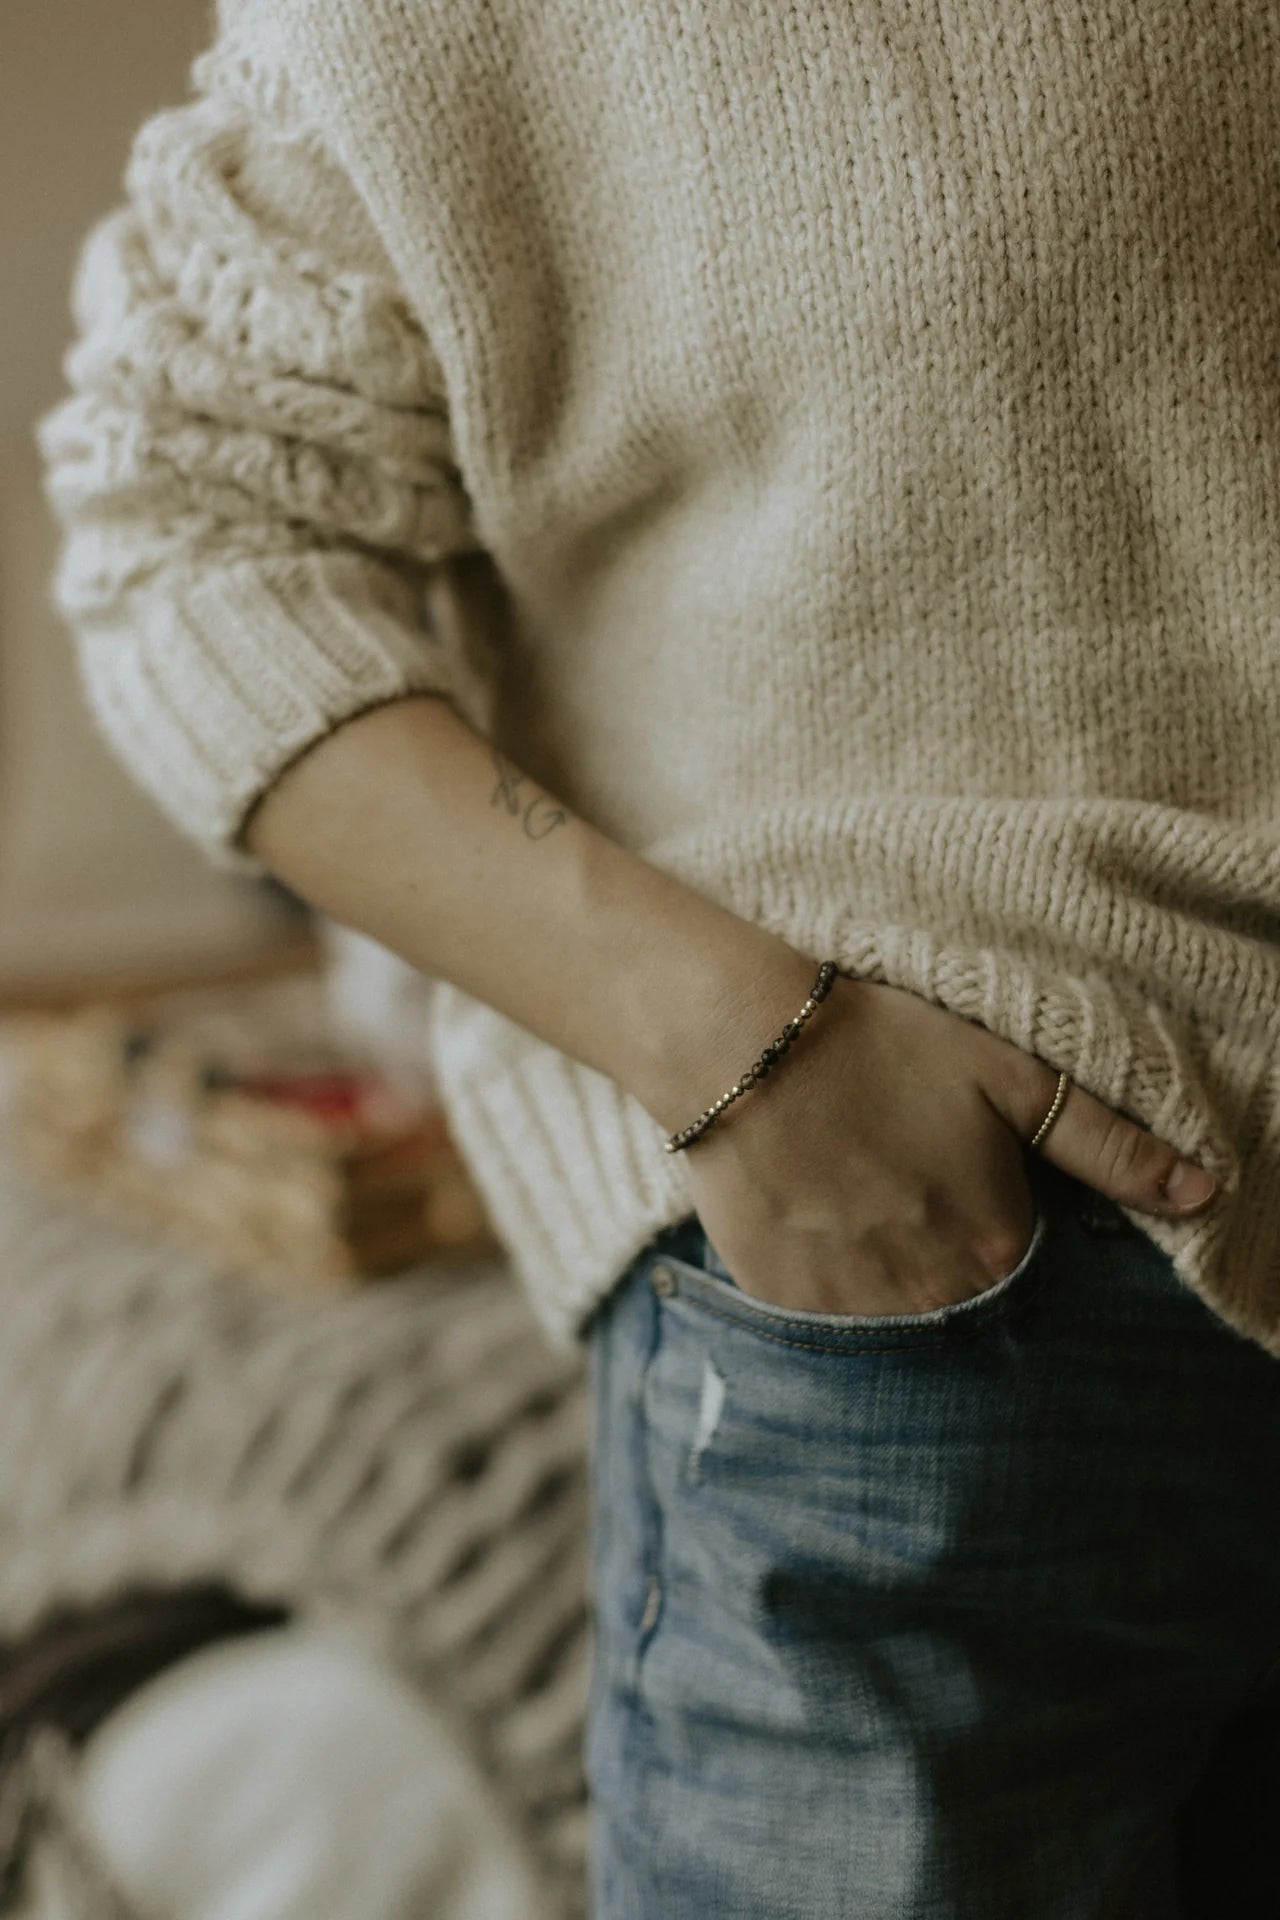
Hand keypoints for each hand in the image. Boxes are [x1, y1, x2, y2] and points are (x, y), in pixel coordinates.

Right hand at [667, 967, 1218, 1316]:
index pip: (1021, 1265)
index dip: (992, 1212)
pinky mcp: (782, 1303)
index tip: (957, 1169)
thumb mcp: (1012, 1076)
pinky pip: (819, 1313)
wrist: (748, 1043)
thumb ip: (1110, 1145)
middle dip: (939, 1248)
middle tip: (899, 1174)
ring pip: (888, 1309)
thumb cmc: (886, 1045)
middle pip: (956, 1297)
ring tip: (851, 1187)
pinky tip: (808, 1205)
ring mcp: (852, 1310)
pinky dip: (821, 1271)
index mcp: (996, 1248)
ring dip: (882, 1265)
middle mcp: (931, 1298)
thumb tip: (1206, 1194)